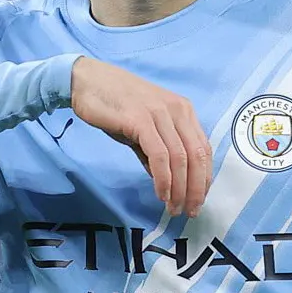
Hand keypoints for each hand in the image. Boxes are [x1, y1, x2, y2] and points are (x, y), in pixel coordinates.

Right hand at [70, 57, 211, 216]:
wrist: (87, 81)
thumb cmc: (115, 104)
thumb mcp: (144, 127)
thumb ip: (157, 151)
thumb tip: (166, 181)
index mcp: (183, 110)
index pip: (204, 148)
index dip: (204, 177)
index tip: (199, 199)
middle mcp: (177, 110)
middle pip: (196, 156)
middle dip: (196, 188)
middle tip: (190, 211)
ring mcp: (159, 113)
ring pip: (180, 158)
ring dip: (180, 188)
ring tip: (174, 208)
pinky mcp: (140, 120)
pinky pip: (159, 155)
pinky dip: (164, 178)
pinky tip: (161, 193)